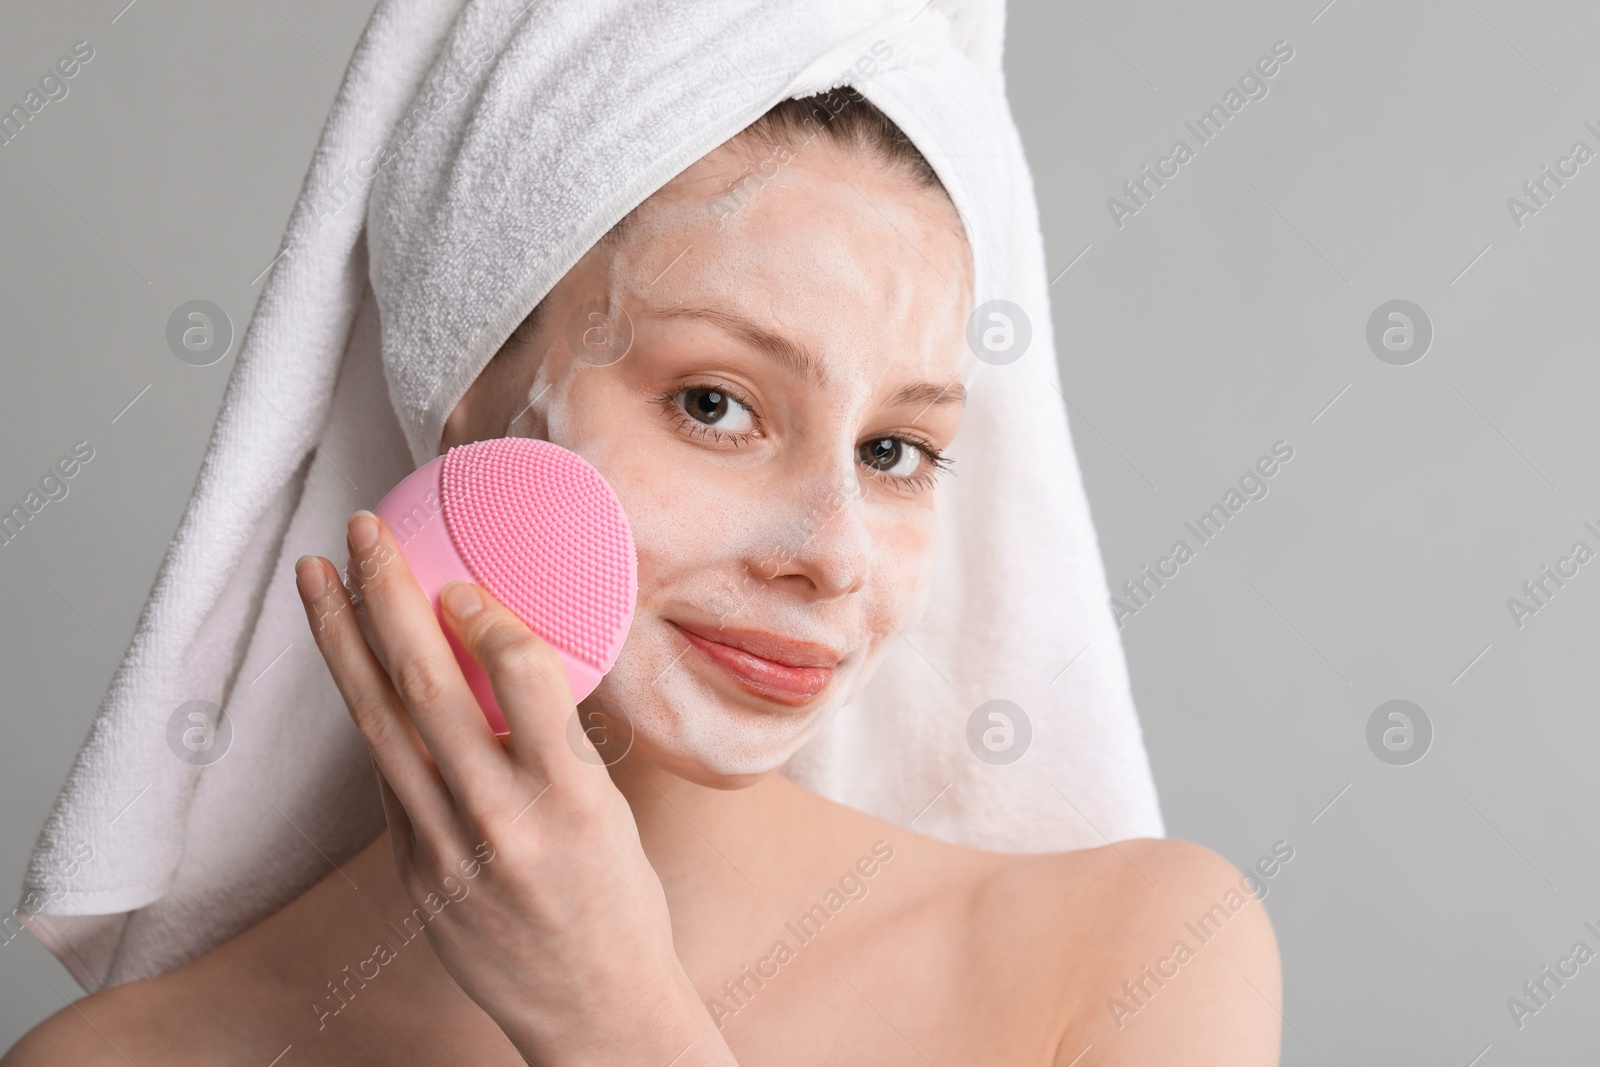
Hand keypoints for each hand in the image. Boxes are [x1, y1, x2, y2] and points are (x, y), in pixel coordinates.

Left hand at [293, 509, 734, 1065]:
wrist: (592, 1012)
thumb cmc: (616, 905)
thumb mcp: (611, 811)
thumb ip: (554, 740)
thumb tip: (505, 655)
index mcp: (573, 799)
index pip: (529, 683)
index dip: (487, 619)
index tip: (459, 576)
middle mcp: (503, 822)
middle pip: (427, 688)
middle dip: (386, 597)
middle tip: (364, 534)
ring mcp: (445, 852)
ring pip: (379, 726)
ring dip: (341, 642)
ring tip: (316, 581)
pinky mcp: (411, 873)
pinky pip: (384, 776)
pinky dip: (366, 711)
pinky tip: (350, 665)